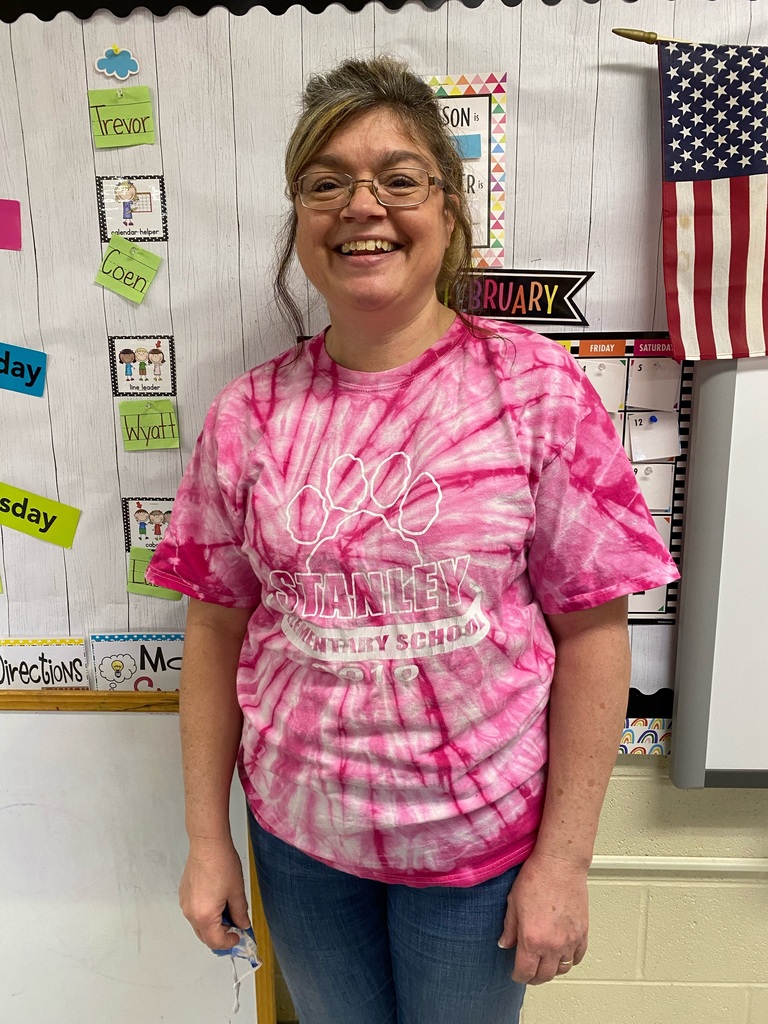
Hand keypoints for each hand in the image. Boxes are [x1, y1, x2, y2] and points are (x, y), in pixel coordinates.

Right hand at [179, 836, 250, 949]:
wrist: (208, 844)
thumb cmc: (222, 864)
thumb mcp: (237, 891)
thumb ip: (240, 913)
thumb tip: (242, 925)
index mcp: (204, 916)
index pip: (215, 942)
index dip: (229, 943)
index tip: (238, 937)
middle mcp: (190, 913)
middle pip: (204, 936)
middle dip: (220, 935)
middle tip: (235, 926)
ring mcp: (184, 903)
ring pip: (199, 924)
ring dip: (213, 923)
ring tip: (228, 909)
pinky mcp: (184, 894)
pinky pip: (194, 911)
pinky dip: (205, 913)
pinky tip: (217, 899)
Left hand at [497, 851, 588, 983]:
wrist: (560, 864)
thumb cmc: (537, 878)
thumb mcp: (513, 902)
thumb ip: (509, 928)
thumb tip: (505, 943)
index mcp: (532, 939)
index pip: (525, 972)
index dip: (518, 976)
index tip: (515, 974)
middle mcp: (552, 945)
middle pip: (544, 975)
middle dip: (534, 977)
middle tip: (528, 972)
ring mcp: (570, 941)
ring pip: (562, 969)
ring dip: (552, 970)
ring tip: (545, 964)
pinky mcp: (582, 933)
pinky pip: (578, 957)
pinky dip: (570, 960)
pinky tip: (563, 954)